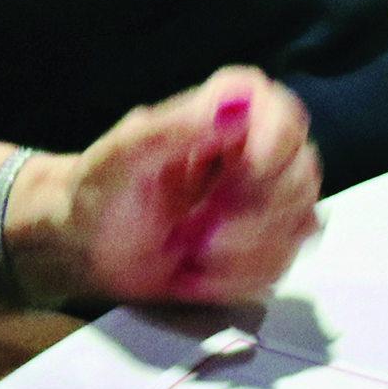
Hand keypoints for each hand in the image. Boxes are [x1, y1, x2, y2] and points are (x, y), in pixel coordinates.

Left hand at [22, 68, 322, 305]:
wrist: (85, 249)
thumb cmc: (96, 194)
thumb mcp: (119, 157)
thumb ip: (171, 129)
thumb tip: (232, 110)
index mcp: (221, 113)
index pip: (282, 113)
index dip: (276, 144)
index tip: (248, 174)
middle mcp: (253, 150)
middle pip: (302, 173)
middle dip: (253, 214)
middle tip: (200, 232)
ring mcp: (263, 200)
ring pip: (300, 222)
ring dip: (244, 251)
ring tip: (190, 255)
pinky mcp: (262, 243)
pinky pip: (282, 262)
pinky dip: (238, 278)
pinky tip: (197, 274)